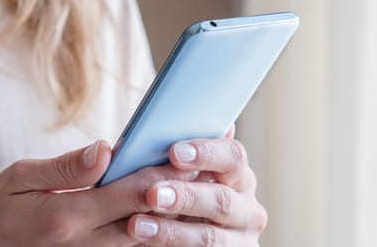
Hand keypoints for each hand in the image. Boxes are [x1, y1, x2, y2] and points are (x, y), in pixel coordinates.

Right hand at [0, 140, 197, 246]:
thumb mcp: (17, 180)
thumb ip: (64, 168)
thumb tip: (104, 150)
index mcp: (66, 216)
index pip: (127, 191)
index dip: (161, 172)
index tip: (188, 153)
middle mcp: (84, 242)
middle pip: (145, 216)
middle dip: (178, 192)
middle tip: (209, 171)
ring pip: (144, 238)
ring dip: (173, 214)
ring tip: (200, 190)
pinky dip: (153, 233)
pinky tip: (169, 216)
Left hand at [127, 128, 267, 245]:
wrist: (189, 230)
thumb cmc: (183, 193)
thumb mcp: (184, 175)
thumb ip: (174, 156)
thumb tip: (130, 138)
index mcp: (238, 174)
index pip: (233, 155)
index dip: (206, 152)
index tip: (174, 152)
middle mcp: (246, 206)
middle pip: (222, 198)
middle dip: (186, 196)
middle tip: (152, 193)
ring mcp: (239, 238)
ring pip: (209, 236)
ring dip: (171, 231)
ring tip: (136, 225)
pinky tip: (145, 242)